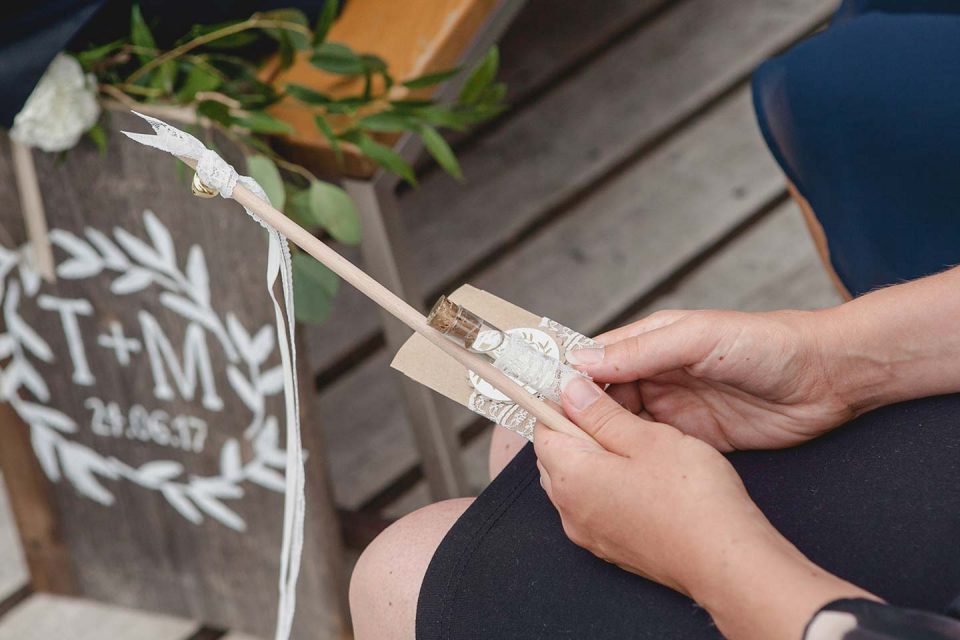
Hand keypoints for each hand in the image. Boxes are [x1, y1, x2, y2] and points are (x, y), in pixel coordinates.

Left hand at [535, 378, 874, 639]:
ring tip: (634, 442)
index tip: (588, 389)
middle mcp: (569, 509)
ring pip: (574, 480)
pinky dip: (605, 485)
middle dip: (577, 428)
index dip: (564, 403)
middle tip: (617, 410)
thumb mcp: (648, 438)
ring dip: (593, 457)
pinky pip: (592, 506)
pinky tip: (641, 477)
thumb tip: (570, 391)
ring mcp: (587, 532)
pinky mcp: (608, 547)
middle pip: (556, 455)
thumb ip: (602, 414)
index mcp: (571, 476)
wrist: (725, 562)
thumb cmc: (693, 498)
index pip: (543, 427)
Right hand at [566, 309, 854, 450]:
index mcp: (651, 341)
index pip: (594, 359)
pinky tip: (615, 469)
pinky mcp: (693, 439)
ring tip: (575, 457)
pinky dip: (632, 457)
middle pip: (601, 397)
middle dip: (578, 414)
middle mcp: (656, 373)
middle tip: (551, 438)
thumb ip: (641, 351)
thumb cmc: (766, 344)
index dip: (565, 378)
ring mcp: (674, 407)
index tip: (537, 397)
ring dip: (602, 438)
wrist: (827, 379)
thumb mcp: (697, 338)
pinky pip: (651, 449)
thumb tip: (581, 361)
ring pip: (622, 426)